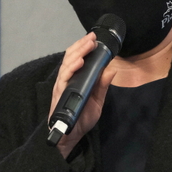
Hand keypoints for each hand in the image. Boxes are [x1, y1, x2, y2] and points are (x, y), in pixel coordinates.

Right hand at [49, 33, 117, 158]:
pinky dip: (71, 68)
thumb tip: (111, 69)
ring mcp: (62, 85)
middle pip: (71, 57)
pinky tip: (79, 62)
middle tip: (92, 37)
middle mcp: (67, 79)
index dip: (84, 47)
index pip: (78, 58)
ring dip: (78, 53)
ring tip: (88, 44)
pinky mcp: (59, 93)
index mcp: (76, 79)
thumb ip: (102, 85)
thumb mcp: (97, 99)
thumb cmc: (81, 117)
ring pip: (67, 64)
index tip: (94, 37)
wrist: (70, 135)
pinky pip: (64, 78)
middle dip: (81, 45)